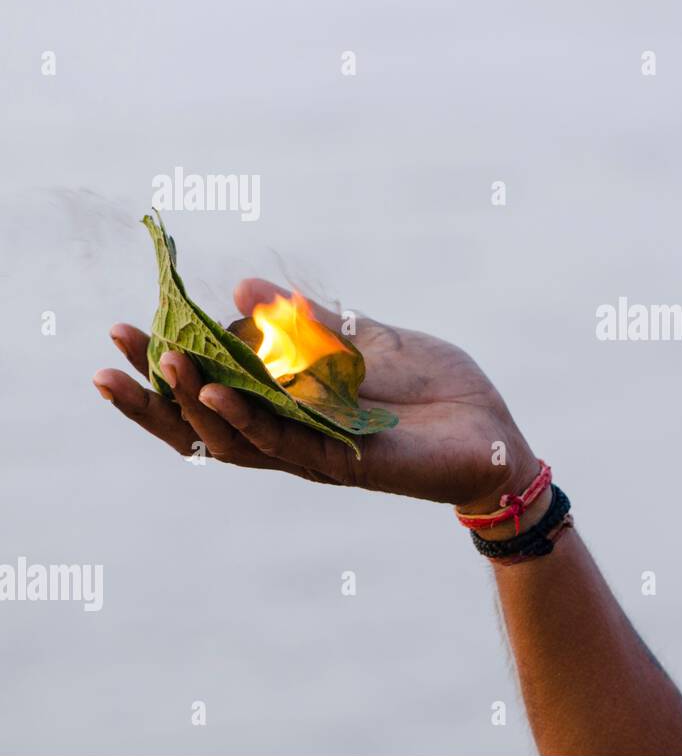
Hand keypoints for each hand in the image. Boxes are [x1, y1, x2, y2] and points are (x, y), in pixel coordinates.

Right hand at [92, 278, 538, 511]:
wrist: (492, 429)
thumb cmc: (433, 388)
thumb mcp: (367, 340)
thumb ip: (308, 323)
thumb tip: (243, 291)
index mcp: (289, 405)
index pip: (209, 392)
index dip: (162, 369)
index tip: (122, 329)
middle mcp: (290, 434)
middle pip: (203, 424)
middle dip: (156, 391)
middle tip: (115, 350)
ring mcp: (314, 452)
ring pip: (235, 438)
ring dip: (195, 402)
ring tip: (165, 362)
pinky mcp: (345, 464)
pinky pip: (285, 445)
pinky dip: (249, 420)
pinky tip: (219, 393)